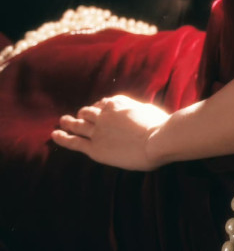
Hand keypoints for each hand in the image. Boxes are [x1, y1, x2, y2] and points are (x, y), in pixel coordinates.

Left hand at [51, 94, 169, 170]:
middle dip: (83, 113)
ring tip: (62, 122)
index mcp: (119, 103)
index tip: (97, 109)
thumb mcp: (149, 110)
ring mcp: (98, 130)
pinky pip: (74, 141)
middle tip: (77, 115)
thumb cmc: (160, 126)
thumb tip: (140, 111)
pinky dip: (63, 137)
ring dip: (69, 122)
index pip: (104, 103)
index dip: (99, 107)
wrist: (156, 139)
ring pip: (78, 124)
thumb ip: (139, 109)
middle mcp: (105, 113)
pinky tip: (54, 135)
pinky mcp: (95, 147)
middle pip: (89, 111)